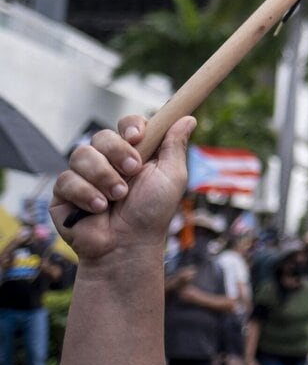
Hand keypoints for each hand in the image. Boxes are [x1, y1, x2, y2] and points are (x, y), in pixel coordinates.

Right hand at [51, 115, 194, 263]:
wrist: (127, 246)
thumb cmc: (152, 213)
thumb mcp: (171, 177)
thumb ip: (175, 146)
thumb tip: (187, 118)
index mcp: (134, 153)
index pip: (128, 125)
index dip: (130, 125)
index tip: (137, 136)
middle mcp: (107, 161)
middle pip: (102, 136)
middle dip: (118, 153)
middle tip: (132, 173)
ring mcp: (84, 175)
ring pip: (81, 154)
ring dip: (104, 177)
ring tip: (117, 197)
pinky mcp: (64, 192)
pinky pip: (66, 179)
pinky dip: (86, 194)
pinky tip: (97, 208)